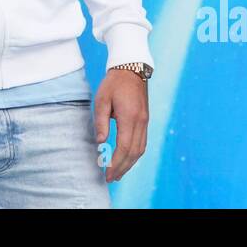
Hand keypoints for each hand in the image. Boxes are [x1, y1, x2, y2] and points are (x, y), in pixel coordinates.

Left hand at [93, 67, 148, 182]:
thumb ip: (101, 121)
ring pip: (141, 149)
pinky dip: (135, 154)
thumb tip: (100, 142)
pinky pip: (142, 142)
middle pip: (134, 152)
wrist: (131, 69)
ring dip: (130, 164)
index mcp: (129, 117)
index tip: (107, 172)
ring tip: (118, 173)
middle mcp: (140, 121)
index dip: (116, 162)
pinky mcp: (145, 120)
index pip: (124, 146)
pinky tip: (127, 160)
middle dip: (122, 167)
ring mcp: (145, 121)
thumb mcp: (102, 99)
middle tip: (111, 178)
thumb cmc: (113, 83)